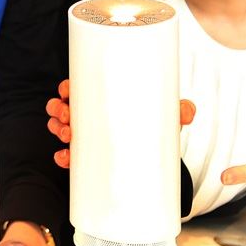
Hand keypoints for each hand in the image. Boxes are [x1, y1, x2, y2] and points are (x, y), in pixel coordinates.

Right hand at [46, 79, 195, 168]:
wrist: (155, 153)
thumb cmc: (153, 124)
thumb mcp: (166, 116)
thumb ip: (179, 111)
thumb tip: (188, 111)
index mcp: (101, 98)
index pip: (76, 87)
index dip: (66, 88)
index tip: (67, 91)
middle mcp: (88, 114)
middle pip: (62, 106)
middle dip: (59, 110)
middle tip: (69, 116)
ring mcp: (85, 136)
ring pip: (59, 127)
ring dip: (57, 129)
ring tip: (67, 136)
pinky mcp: (85, 157)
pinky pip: (66, 155)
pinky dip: (62, 157)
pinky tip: (64, 158)